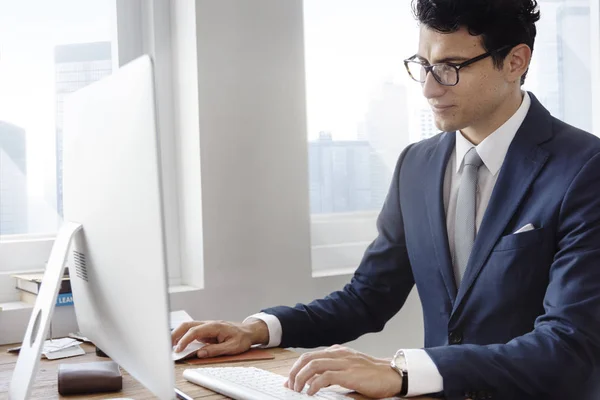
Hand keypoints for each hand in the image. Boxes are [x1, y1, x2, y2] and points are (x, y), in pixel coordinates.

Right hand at [171, 318, 268, 357]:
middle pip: (188, 325)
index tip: (178, 349)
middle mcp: (209, 324)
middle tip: (167, 344)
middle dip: (176, 333)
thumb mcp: (232, 347)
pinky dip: (183, 336)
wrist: (249, 331)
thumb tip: (200, 353)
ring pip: (188, 326)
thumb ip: (216, 350)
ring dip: (178, 334)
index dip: (185, 340)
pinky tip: (179, 343)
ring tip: (170, 345)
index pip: (195, 331)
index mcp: (215, 326)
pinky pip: (192, 331)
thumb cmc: (242, 338)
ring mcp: (207, 326)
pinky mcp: (206, 330)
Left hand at [285, 345, 402, 398]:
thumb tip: (316, 382)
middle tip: (290, 386)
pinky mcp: (349, 374)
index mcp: (338, 351)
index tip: (290, 380)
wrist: (393, 374)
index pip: (310, 356)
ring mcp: (344, 362)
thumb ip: (334, 370)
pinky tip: (311, 392)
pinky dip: (314, 385)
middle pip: (308, 358)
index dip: (296, 368)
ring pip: (313, 365)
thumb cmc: (373, 374)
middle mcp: (339, 354)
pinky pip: (325, 377)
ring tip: (297, 390)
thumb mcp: (350, 367)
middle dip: (294, 372)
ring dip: (301, 378)